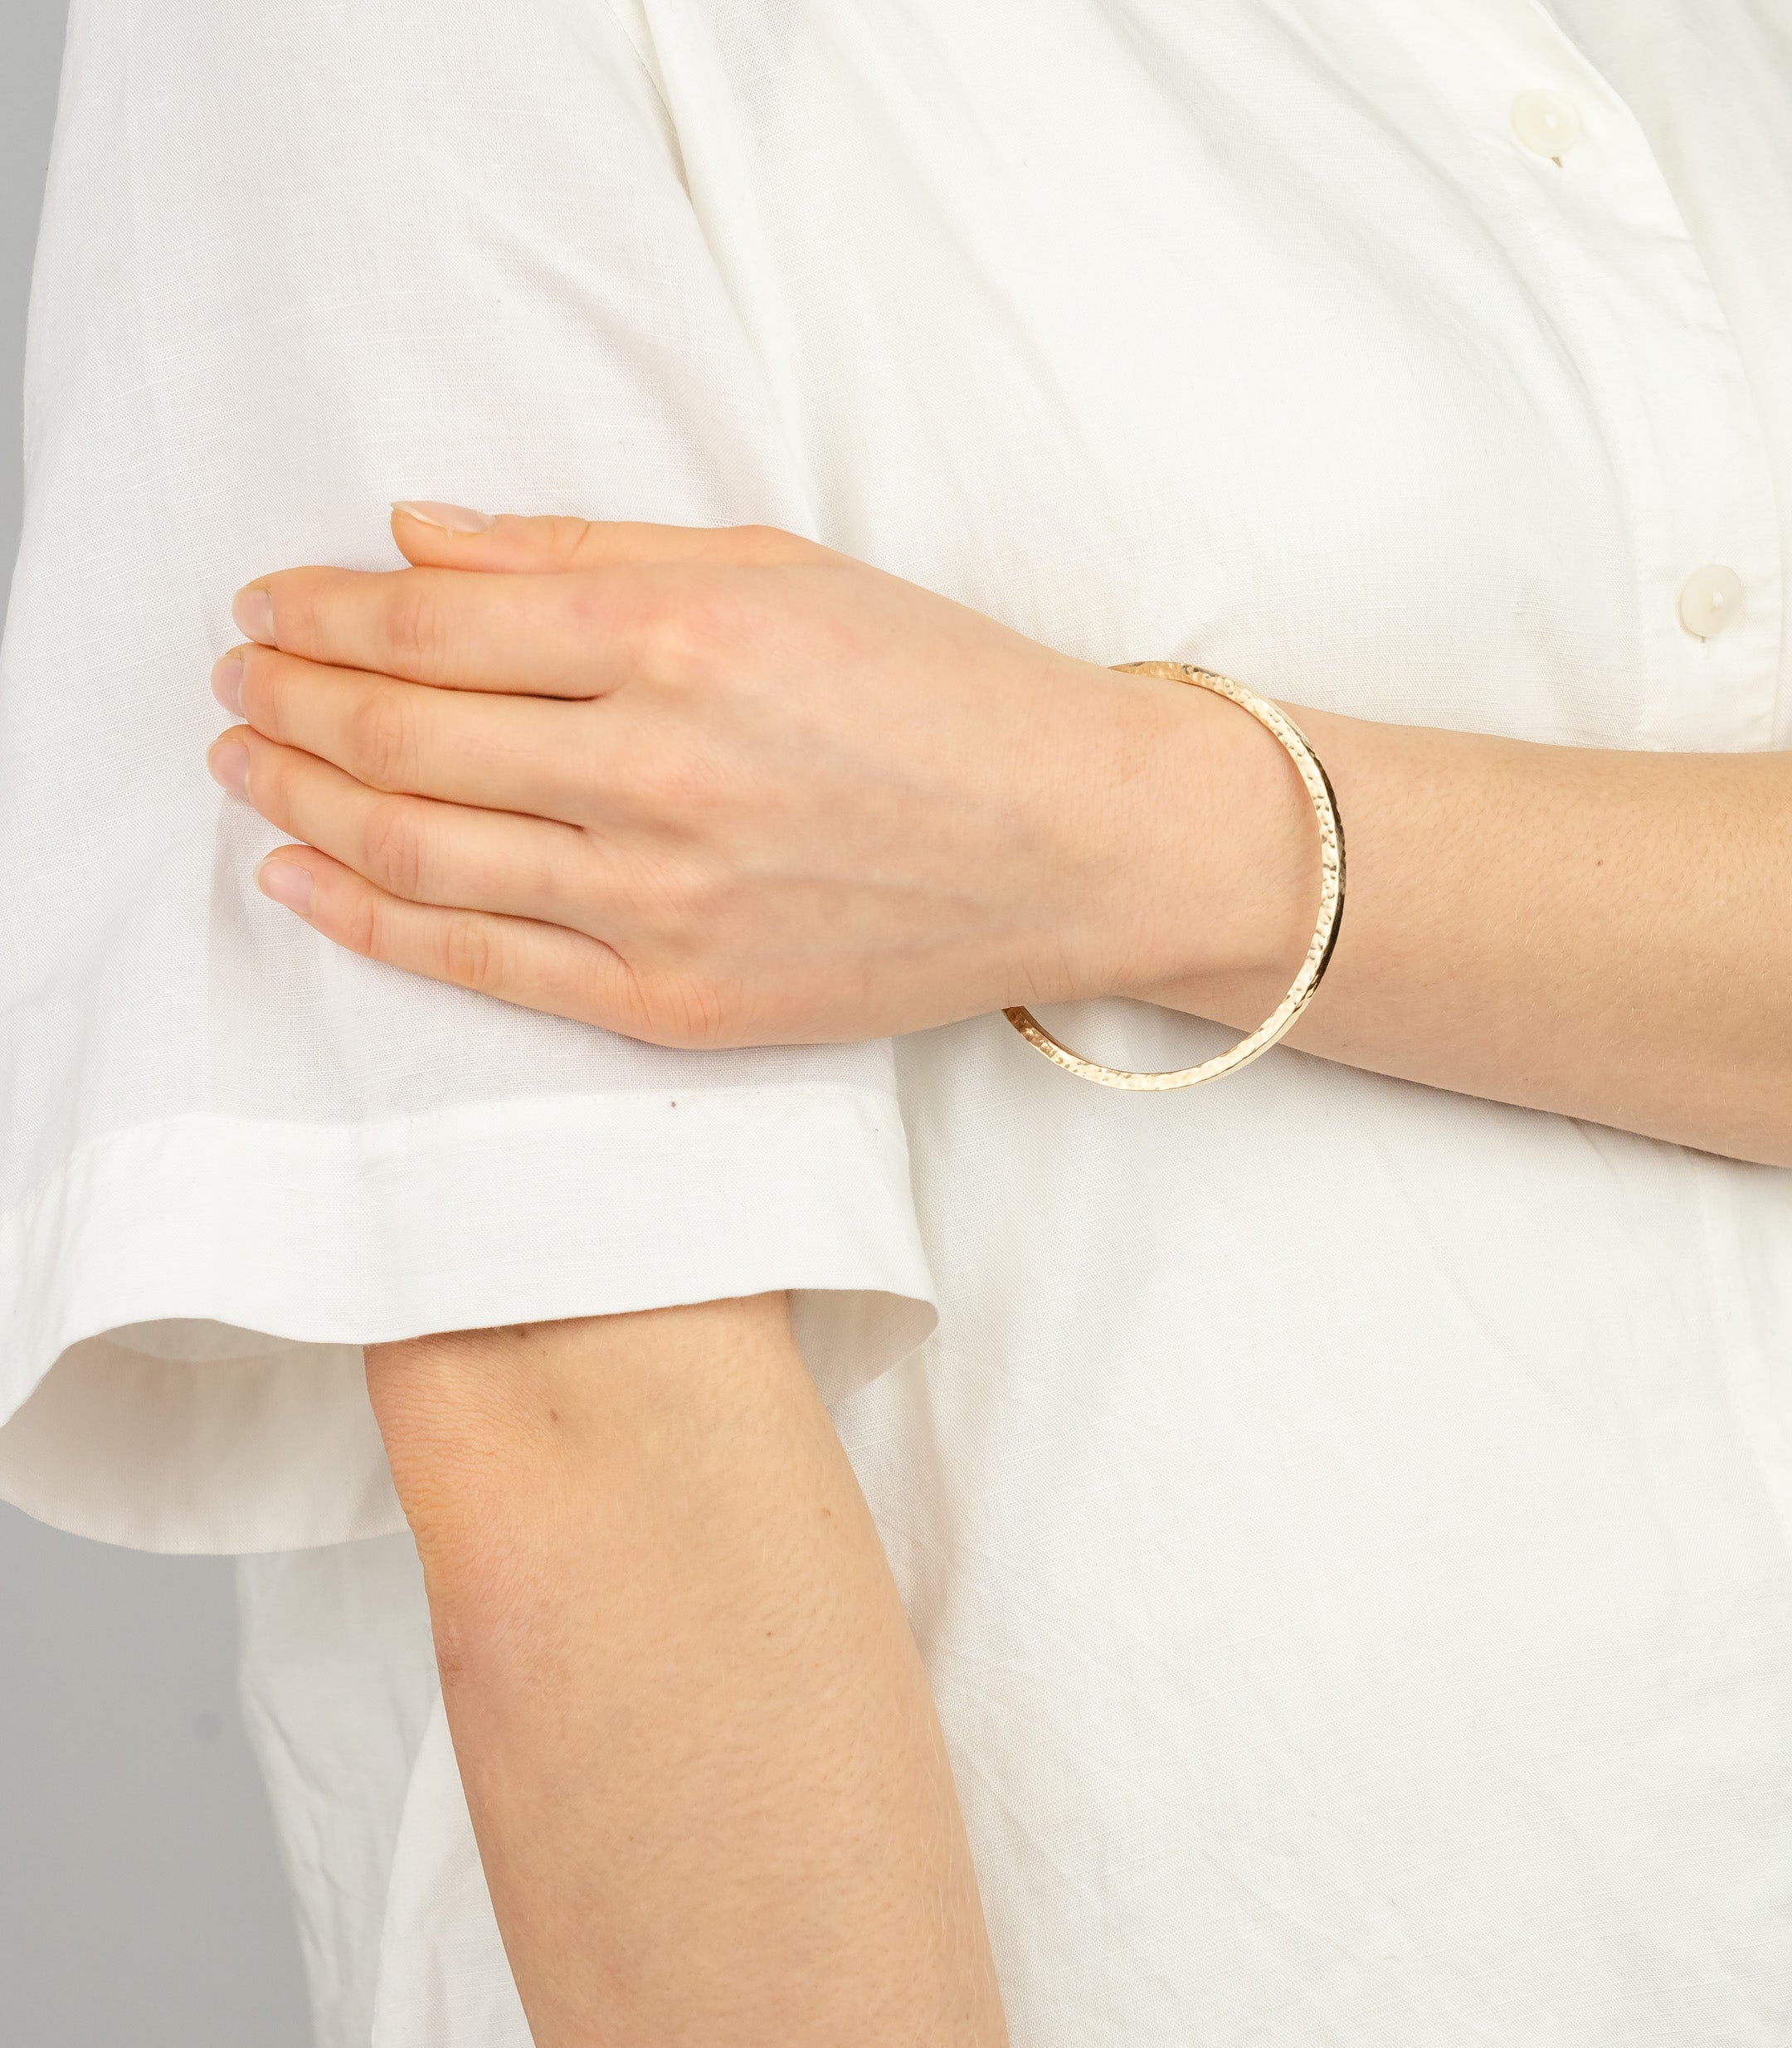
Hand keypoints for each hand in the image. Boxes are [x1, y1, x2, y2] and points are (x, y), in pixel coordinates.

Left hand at [206, 508, 1291, 1047]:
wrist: (1076, 846)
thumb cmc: (940, 690)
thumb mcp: (778, 568)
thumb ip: (581, 551)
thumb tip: (412, 538)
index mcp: (684, 635)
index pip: (430, 621)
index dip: (318, 613)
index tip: (266, 604)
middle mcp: (660, 773)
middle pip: (399, 735)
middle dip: (285, 701)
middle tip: (234, 681)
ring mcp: (665, 904)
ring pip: (417, 851)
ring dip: (299, 801)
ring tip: (247, 765)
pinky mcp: (679, 1003)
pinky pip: (481, 967)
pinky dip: (369, 918)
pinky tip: (304, 877)